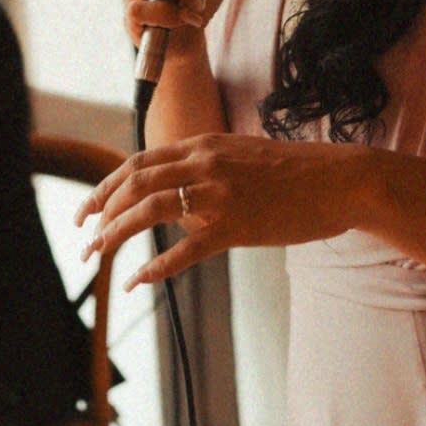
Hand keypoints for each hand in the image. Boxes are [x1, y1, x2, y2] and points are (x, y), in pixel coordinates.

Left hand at [74, 133, 372, 288]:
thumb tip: (179, 197)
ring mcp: (220, 194)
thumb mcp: (245, 156)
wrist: (342, 180)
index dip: (107, 186)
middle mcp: (206, 163)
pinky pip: (184, 250)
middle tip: (83, 236)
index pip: (140, 161)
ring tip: (99, 256)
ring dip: (115, 235)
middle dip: (100, 210)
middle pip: (134, 183)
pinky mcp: (236, 226)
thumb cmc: (300, 172)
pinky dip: (155, 267)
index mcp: (207, 145)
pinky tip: (138, 281)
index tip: (89, 207)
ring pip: (149, 211)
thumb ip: (210, 168)